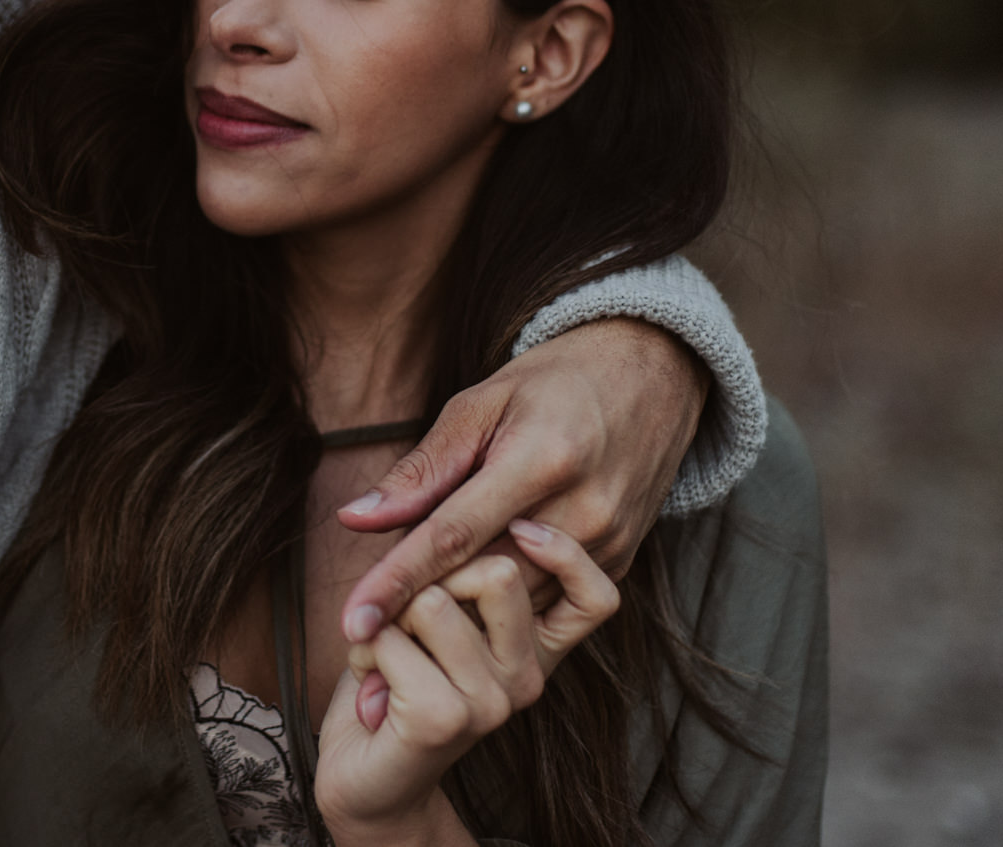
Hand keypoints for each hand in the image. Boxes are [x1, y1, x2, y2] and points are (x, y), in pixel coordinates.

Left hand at [315, 524, 619, 846]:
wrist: (366, 782)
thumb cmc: (398, 675)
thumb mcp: (430, 599)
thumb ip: (444, 550)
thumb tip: (409, 507)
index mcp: (541, 643)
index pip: (594, 594)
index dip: (565, 553)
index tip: (526, 524)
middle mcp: (532, 672)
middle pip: (500, 571)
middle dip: (435, 572)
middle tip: (410, 612)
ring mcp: (496, 699)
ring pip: (437, 599)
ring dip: (392, 615)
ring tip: (390, 648)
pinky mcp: (451, 717)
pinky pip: (395, 637)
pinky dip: (368, 645)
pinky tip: (372, 678)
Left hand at [337, 318, 702, 647]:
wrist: (650, 377)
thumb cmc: (552, 383)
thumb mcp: (479, 405)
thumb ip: (422, 470)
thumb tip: (355, 519)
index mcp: (540, 460)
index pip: (453, 537)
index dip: (397, 583)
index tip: (352, 622)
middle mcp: (582, 511)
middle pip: (482, 582)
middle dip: (418, 610)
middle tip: (361, 627)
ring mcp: (608, 544)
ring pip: (515, 606)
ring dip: (459, 614)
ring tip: (404, 617)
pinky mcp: (619, 564)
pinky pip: (546, 605)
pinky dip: (501, 607)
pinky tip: (468, 596)